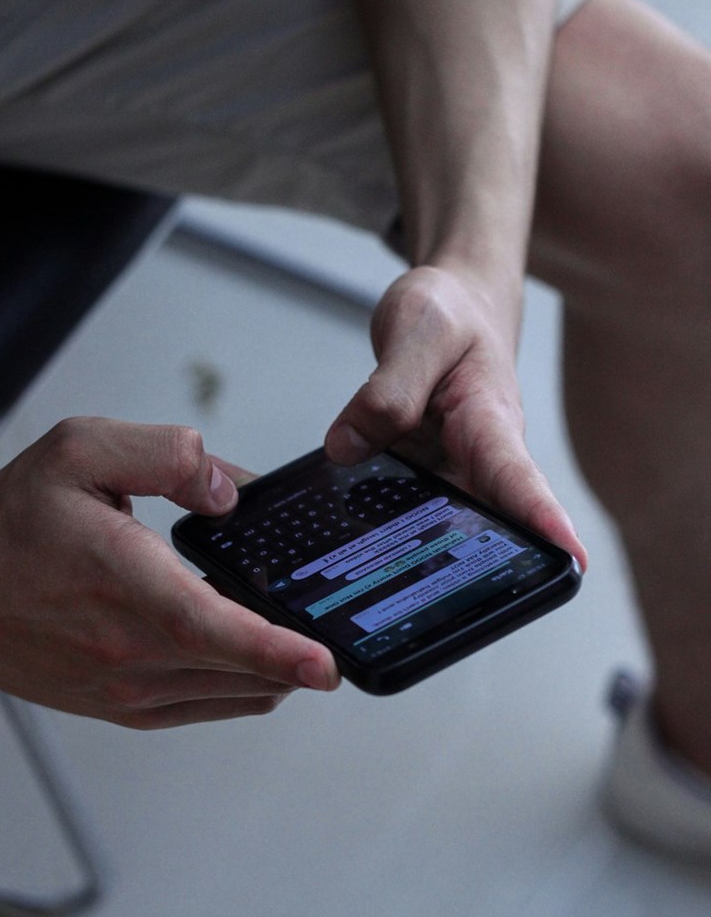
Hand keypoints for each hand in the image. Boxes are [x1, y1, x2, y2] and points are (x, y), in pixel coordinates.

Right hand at [0, 418, 339, 727]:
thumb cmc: (9, 525)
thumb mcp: (82, 451)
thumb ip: (168, 454)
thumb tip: (231, 490)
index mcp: (123, 586)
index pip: (213, 628)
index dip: (277, 650)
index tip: (327, 665)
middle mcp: (128, 653)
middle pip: (243, 669)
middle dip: (297, 647)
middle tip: (324, 613)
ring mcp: (127, 692)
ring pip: (236, 694)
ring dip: (273, 666)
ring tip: (287, 626)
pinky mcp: (124, 710)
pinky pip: (209, 707)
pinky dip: (243, 684)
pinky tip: (248, 653)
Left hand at [325, 265, 586, 568]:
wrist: (449, 305)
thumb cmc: (448, 313)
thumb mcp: (416, 331)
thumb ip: (386, 390)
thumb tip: (347, 448)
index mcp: (490, 422)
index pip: (519, 478)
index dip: (544, 521)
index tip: (571, 561)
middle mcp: (478, 460)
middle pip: (485, 525)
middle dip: (471, 571)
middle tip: (444, 611)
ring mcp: (450, 474)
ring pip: (437, 527)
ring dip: (414, 557)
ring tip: (378, 596)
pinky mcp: (421, 477)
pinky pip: (404, 509)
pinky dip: (380, 526)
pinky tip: (345, 548)